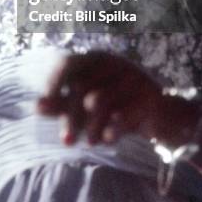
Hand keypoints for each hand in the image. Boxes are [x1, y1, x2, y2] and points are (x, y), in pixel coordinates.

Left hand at [37, 50, 161, 145]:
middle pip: (81, 86)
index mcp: (96, 59)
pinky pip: (125, 112)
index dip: (53, 82)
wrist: (165, 116)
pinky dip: (113, 128)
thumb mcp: (89, 106)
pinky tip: (107, 140)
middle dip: (71, 116)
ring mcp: (133, 77)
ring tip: (90, 142)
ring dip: (91, 125)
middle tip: (66, 140)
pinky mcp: (150, 96)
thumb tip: (36, 106)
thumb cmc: (120, 107)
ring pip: (100, 100)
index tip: (43, 107)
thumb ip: (64, 104)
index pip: (68, 63)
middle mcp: (114, 63)